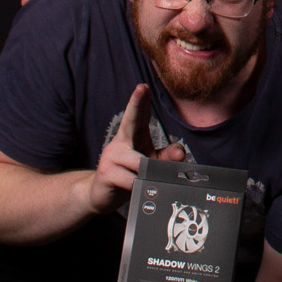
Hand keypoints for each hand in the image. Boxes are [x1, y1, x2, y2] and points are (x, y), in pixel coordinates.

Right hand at [85, 84, 186, 216]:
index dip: (141, 100)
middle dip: (136, 104)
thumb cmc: (127, 174)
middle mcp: (120, 142)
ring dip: (149, 174)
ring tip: (147, 181)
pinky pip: (132, 180)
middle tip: (142, 88)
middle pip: (130, 121)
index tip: (144, 86)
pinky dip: (139, 187)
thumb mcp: (150, 163)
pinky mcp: (106, 173)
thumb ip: (166, 157)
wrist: (100, 195)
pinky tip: (134, 189)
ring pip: (140, 163)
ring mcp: (111, 156)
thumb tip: (182, 153)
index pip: (137, 115)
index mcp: (131, 136)